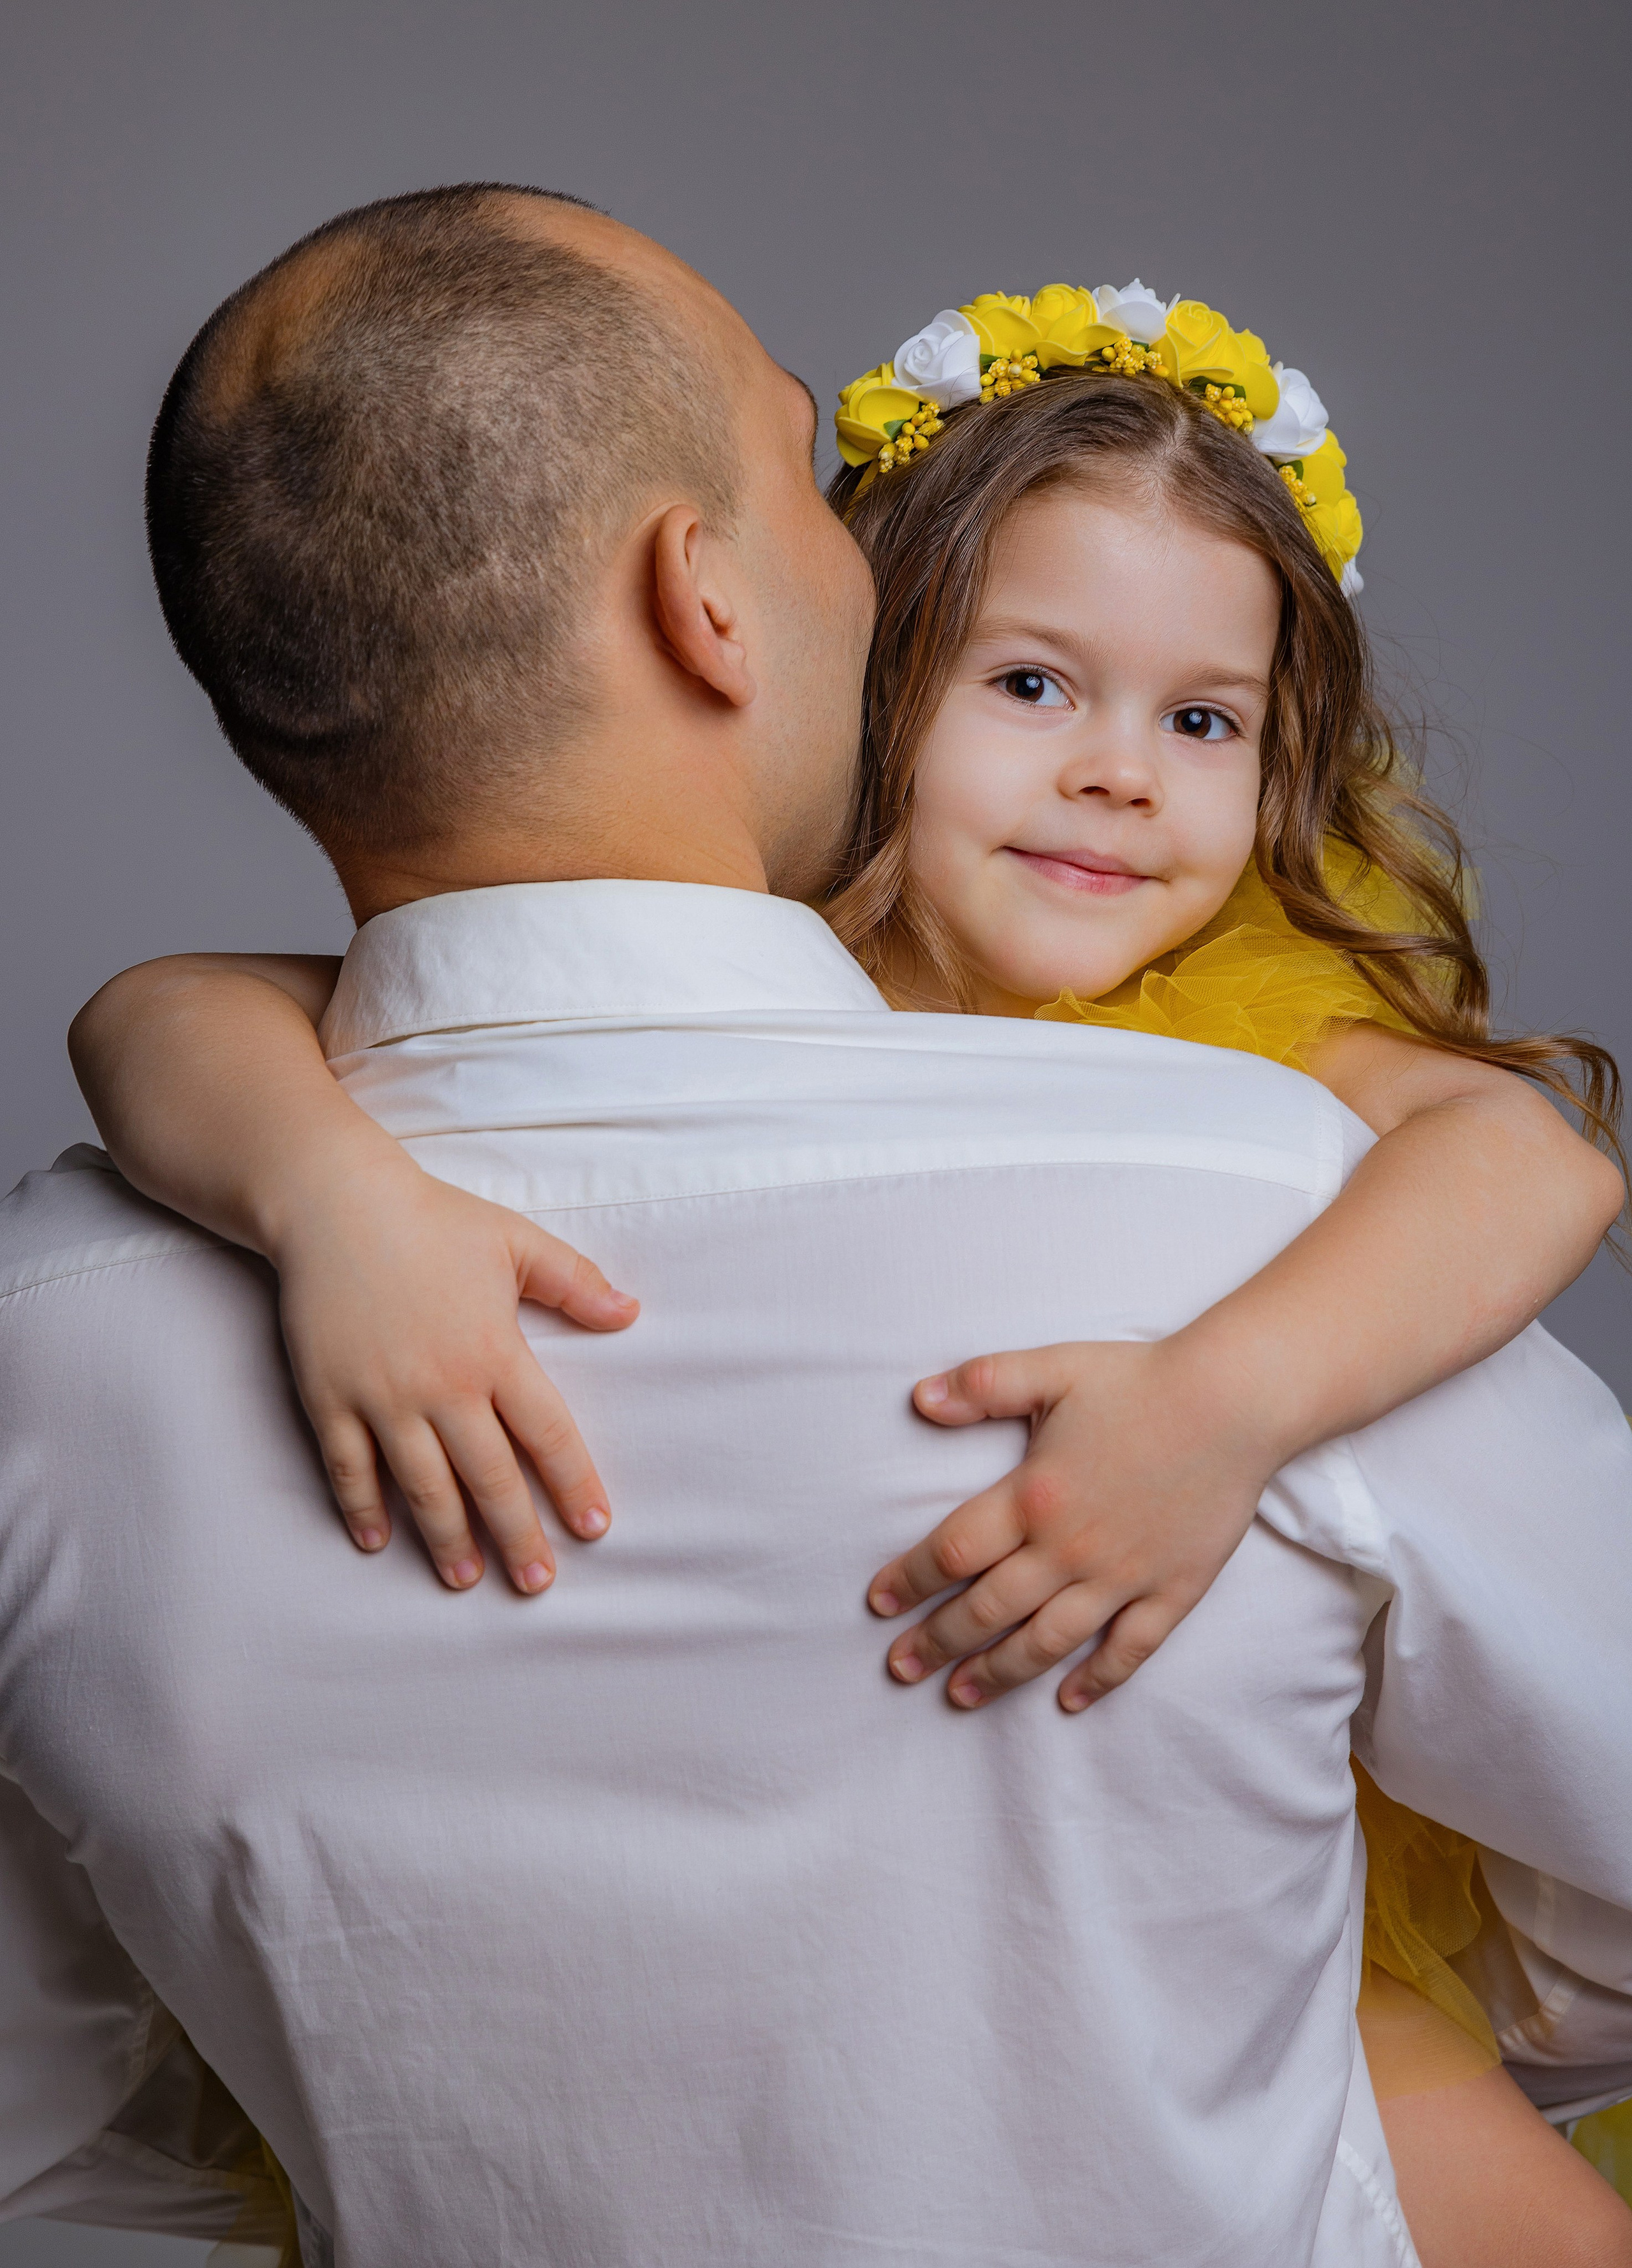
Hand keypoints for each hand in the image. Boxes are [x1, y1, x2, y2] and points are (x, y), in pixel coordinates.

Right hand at [273, 1156, 637, 1594]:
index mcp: (495, 1351)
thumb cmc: (433, 1219)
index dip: (574, 1485)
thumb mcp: (516, 1242)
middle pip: (490, 1478)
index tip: (594, 1528)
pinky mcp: (330, 1397)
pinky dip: (363, 1508)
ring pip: (423, 1486)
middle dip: (518, 1537)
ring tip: (465, 1578)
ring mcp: (383, 1396)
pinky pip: (349, 1468)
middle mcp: (443, 1385)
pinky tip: (378, 1541)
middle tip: (537, 1583)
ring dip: (447, 1539)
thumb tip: (632, 1312)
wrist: (334, 1202)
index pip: (548, 1434)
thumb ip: (575, 1282)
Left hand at [867, 1338, 1272, 1712]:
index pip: (951, 1553)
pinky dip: (1097, 1681)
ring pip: (1047, 1642)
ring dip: (998, 1673)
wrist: (1235, 1401)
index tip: (878, 1604)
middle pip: (987, 1610)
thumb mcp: (1052, 1368)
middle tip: (900, 1668)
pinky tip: (1068, 1702)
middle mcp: (1070, 1549)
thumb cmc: (1140, 1380)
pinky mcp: (1172, 1591)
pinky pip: (1129, 1650)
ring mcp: (1123, 1577)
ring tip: (959, 1694)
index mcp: (1033, 1497)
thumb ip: (982, 1384)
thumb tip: (919, 1398)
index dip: (907, 1581)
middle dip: (937, 1642)